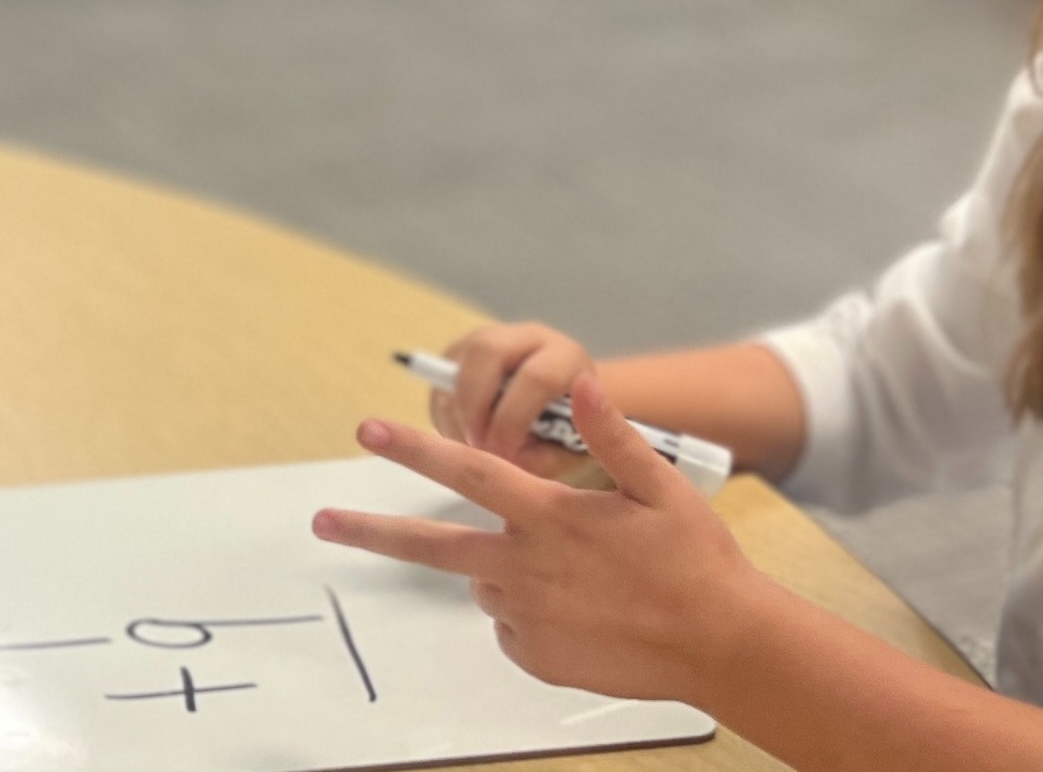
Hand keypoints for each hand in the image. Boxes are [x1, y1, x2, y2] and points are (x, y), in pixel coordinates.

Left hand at [314, 377, 771, 707]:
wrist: (722, 645)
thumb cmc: (697, 560)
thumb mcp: (661, 487)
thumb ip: (612, 437)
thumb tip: (581, 385)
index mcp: (550, 515)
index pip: (469, 470)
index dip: (414, 447)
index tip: (367, 431)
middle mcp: (526, 566)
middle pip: (432, 545)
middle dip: (370, 531)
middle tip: (321, 522)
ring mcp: (526, 615)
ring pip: (486, 582)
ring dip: (505, 570)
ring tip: (579, 575)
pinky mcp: (534, 655)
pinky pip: (511, 624)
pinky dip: (530, 612)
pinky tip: (581, 609)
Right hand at [431, 322, 592, 472]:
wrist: (566, 411)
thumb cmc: (574, 432)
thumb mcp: (569, 452)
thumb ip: (541, 458)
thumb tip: (503, 461)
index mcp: (565, 357)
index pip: (536, 377)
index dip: (513, 419)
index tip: (502, 453)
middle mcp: (526, 338)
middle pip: (485, 351)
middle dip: (473, 405)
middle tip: (474, 445)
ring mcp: (488, 340)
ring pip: (454, 366)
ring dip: (455, 416)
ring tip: (472, 448)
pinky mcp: (459, 354)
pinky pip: (438, 383)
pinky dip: (445, 417)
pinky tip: (466, 437)